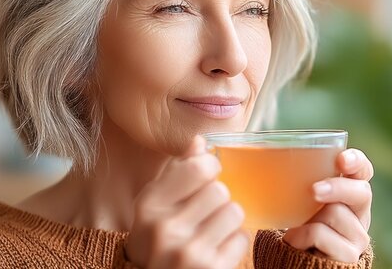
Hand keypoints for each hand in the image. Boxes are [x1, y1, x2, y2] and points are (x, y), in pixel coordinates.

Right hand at [125, 136, 248, 268]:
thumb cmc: (157, 238)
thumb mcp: (155, 204)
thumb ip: (177, 172)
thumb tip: (200, 140)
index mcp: (150, 205)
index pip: (199, 167)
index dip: (210, 167)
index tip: (207, 176)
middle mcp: (166, 228)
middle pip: (220, 190)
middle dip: (219, 199)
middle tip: (206, 211)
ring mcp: (189, 252)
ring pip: (235, 212)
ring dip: (229, 219)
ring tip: (212, 229)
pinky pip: (241, 238)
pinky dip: (234, 241)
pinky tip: (216, 248)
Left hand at [283, 148, 372, 262]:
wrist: (294, 264)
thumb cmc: (297, 228)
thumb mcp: (301, 204)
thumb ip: (302, 184)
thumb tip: (268, 155)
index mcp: (351, 195)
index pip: (363, 172)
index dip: (357, 162)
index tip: (342, 159)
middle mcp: (361, 214)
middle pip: (362, 192)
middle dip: (337, 187)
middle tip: (314, 190)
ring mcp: (359, 237)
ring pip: (335, 213)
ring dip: (307, 219)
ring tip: (294, 228)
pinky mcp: (350, 256)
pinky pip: (322, 234)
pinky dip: (301, 236)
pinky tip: (295, 242)